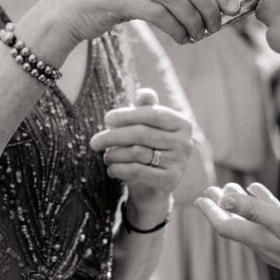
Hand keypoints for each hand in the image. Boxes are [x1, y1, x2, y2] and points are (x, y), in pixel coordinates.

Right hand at [51, 0, 239, 46]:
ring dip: (194, 21)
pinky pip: (158, 13)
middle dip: (209, 7)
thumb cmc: (110, 1)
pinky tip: (181, 38)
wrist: (68, 10)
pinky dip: (176, 29)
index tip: (233, 8)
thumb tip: (211, 1)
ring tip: (198, 36)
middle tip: (215, 27)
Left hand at [90, 87, 192, 216]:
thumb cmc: (148, 148)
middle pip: (141, 134)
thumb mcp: (147, 126)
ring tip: (106, 156)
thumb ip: (146, 108)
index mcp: (182, 123)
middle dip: (113, 136)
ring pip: (137, 152)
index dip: (127, 115)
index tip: (106, 119)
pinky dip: (119, 169)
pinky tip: (111, 169)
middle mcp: (185, 142)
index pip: (152, 114)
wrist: (153, 186)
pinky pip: (137, 171)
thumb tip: (144, 93)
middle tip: (94, 142)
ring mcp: (180, 162)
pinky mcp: (170, 180)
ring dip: (114, 154)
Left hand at [194, 181, 279, 279]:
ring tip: (232, 187)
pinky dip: (264, 206)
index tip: (199, 198)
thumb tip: (223, 198)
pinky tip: (264, 193)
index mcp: (258, 239)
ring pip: (252, 221)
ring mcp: (278, 244)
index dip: (210, 212)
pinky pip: (271, 221)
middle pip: (235, 223)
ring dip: (241, 205)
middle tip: (209, 190)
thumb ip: (254, 210)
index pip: (225, 225)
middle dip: (221, 206)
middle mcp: (263, 244)